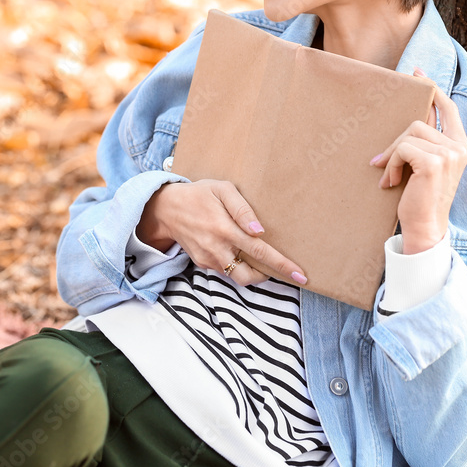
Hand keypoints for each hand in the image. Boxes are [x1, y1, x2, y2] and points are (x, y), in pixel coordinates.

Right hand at [138, 179, 307, 285]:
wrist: (166, 208)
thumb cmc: (199, 195)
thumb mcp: (222, 189)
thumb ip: (243, 209)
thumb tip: (260, 230)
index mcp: (225, 229)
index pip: (261, 252)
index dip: (282, 266)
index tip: (301, 276)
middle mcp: (217, 249)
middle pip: (249, 276)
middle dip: (270, 277)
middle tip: (284, 270)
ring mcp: (208, 259)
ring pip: (238, 277)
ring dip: (253, 272)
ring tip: (262, 259)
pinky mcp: (203, 263)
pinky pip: (226, 271)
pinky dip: (238, 266)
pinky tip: (240, 252)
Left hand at [370, 69, 466, 253]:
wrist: (424, 228)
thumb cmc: (421, 198)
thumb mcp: (425, 165)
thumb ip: (423, 142)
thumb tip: (410, 118)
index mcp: (461, 146)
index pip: (449, 108)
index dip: (433, 89)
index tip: (417, 73)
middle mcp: (459, 147)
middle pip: (419, 121)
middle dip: (397, 142)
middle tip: (382, 162)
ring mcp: (449, 154)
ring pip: (409, 134)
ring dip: (392, 156)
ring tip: (390, 176)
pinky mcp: (434, 163)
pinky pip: (403, 148)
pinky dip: (391, 164)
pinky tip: (391, 182)